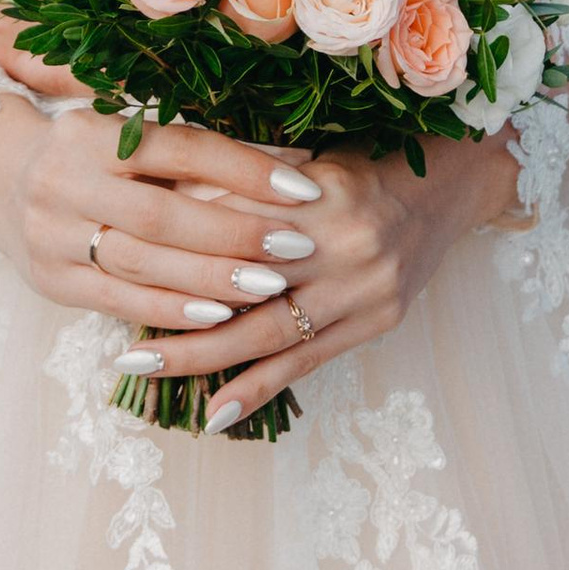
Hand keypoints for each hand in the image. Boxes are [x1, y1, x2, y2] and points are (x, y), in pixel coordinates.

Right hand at [0, 100, 330, 341]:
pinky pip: (120, 301)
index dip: (245, 169)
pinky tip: (218, 317)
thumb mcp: (129, 136)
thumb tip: (297, 163)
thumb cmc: (90, 155)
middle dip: (235, 234)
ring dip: (211, 280)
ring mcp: (51, 234)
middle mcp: (63, 180)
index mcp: (90, 131)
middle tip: (297, 247)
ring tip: (269, 289)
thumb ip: (201, 152)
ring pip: (142, 264)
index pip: (179, 149)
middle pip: (161, 214)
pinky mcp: (51, 282)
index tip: (304, 188)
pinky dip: (173, 310)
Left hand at [133, 131, 525, 426]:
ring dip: (203, 358)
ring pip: (270, 333)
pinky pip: (307, 363)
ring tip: (144, 370)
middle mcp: (347, 244)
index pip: (233, 223)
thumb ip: (243, 181)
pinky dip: (258, 389)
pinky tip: (214, 413)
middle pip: (246, 286)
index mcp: (322, 192)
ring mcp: (366, 289)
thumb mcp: (306, 157)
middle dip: (177, 312)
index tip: (117, 256)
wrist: (451, 185)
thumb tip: (158, 200)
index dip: (175, 243)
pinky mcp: (376, 322)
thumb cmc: (364, 162)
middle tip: (119, 339)